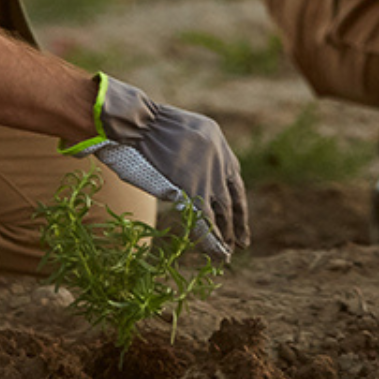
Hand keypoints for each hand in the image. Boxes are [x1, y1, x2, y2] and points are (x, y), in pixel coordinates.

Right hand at [61, 74, 248, 258]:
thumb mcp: (180, 134)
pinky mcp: (193, 189)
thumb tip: (187, 179)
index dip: (236, 200)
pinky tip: (218, 254)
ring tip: (227, 252)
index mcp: (218, 142)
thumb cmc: (145, 127)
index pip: (233, 178)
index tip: (238, 216)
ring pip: (222, 211)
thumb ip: (191, 154)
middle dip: (236, 222)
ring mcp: (208, 174)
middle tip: (240, 242)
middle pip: (232, 196)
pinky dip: (212, 240)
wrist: (137, 123)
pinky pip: (205, 220)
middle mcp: (220, 158)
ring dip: (226, 234)